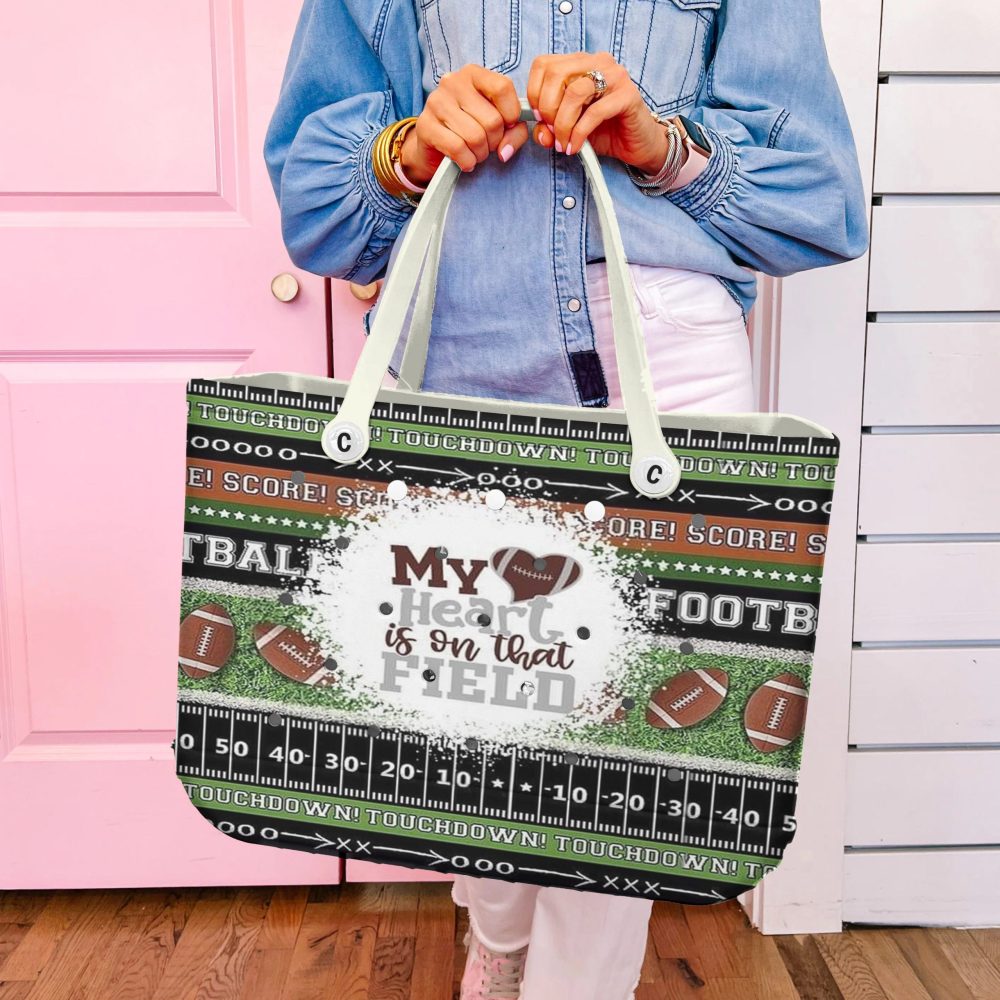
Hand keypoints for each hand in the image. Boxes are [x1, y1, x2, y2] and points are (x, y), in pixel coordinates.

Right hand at [400, 65, 529, 182]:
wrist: (434, 147)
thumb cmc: (471, 131)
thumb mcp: (499, 126)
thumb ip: (515, 132)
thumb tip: (505, 151)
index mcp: (473, 74)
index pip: (502, 88)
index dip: (512, 114)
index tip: (507, 126)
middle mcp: (452, 82)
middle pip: (492, 119)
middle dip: (495, 141)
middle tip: (486, 145)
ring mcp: (436, 102)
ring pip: (475, 137)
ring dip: (480, 154)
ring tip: (475, 153)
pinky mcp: (425, 125)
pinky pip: (458, 148)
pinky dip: (467, 161)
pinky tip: (464, 160)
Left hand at [526, 52, 669, 173]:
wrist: (637, 145)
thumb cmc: (604, 131)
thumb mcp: (569, 129)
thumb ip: (550, 127)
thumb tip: (540, 131)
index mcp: (580, 63)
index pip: (543, 64)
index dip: (534, 92)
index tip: (538, 117)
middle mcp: (597, 62)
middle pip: (555, 74)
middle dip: (547, 108)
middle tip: (551, 132)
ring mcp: (615, 76)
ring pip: (574, 92)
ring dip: (563, 123)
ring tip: (563, 143)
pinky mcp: (627, 95)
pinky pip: (594, 112)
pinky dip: (579, 133)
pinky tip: (576, 146)